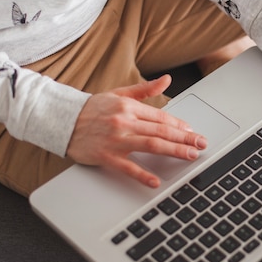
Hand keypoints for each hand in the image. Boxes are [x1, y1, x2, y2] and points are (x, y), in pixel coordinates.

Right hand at [66, 75, 206, 187]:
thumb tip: (167, 80)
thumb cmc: (91, 108)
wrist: (60, 119)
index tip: (193, 132)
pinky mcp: (105, 155)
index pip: (161, 117)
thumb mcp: (118, 93)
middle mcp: (124, 121)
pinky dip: (142, 174)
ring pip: (151, 144)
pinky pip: (126, 167)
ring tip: (190, 156)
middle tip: (201, 144)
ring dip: (173, 151)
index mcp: (129, 106)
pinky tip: (155, 181)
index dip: (180, 126)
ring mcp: (115, 139)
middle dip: (185, 138)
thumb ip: (144, 90)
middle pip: (161, 130)